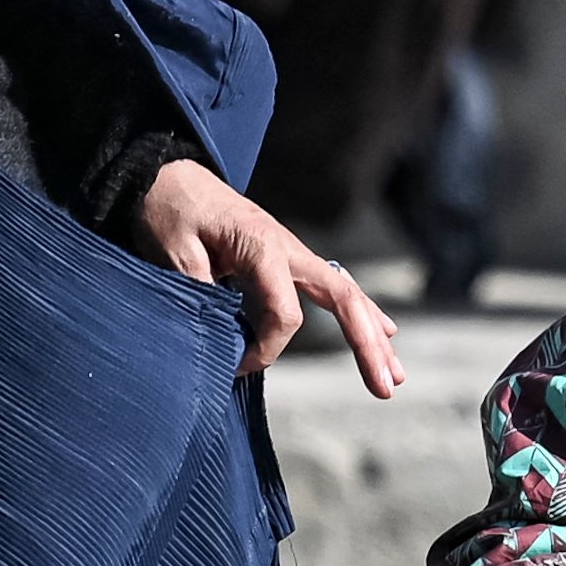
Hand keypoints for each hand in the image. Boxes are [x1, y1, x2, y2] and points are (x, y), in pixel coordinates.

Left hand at [136, 158, 404, 396]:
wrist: (169, 176)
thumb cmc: (169, 212)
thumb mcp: (174, 253)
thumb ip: (201, 295)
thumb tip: (226, 341)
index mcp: (262, 246)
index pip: (285, 313)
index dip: (265, 349)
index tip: (235, 366)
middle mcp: (288, 248)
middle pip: (343, 298)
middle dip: (366, 344)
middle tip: (386, 389)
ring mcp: (293, 253)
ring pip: (348, 293)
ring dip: (373, 334)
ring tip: (396, 375)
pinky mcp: (288, 259)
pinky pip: (335, 287)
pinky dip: (361, 313)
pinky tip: (384, 333)